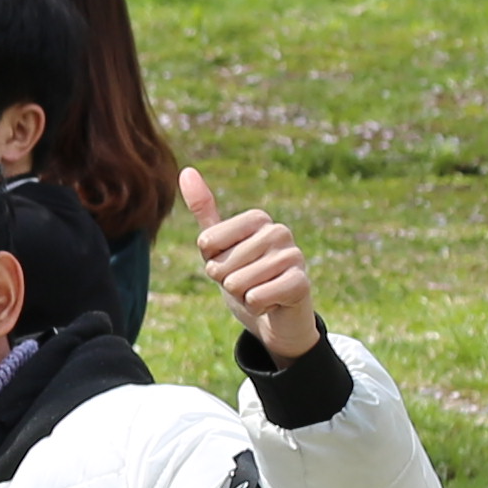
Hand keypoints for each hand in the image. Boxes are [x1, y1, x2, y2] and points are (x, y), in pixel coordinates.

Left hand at [182, 168, 320, 360]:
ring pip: (237, 283)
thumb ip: (204, 210)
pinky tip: (270, 303)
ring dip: (241, 296)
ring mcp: (293, 256)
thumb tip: (186, 171)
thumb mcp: (218, 245)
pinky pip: (256, 297)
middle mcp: (279, 232)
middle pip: (221, 265)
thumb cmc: (244, 276)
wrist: (274, 316)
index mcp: (257, 219)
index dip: (211, 260)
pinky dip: (255, 306)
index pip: (208, 241)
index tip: (229, 262)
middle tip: (246, 281)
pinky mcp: (301, 283)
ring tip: (259, 291)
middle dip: (226, 281)